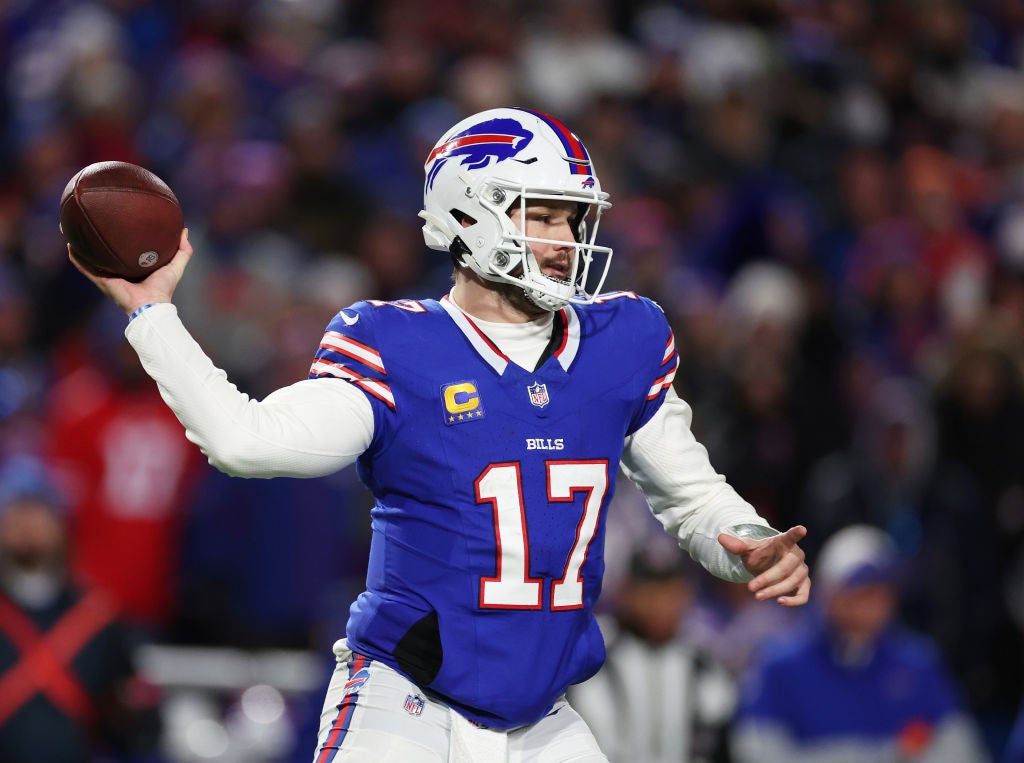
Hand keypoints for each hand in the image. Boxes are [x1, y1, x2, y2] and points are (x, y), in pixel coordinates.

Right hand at [68, 228, 192, 314]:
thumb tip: (184, 230)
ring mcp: (107, 274)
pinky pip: (85, 266)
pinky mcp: (101, 279)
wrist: (151, 304)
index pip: (124, 249)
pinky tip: (70, 244)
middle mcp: (118, 269)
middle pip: (104, 251)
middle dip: (96, 237)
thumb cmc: (164, 288)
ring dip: (81, 244)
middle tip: (91, 219)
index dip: (120, 237)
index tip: (117, 221)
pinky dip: (77, 257)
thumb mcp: (176, 265)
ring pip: (90, 257)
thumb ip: (183, 250)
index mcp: (133, 266)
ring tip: (72, 229)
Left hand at [718, 525, 809, 606]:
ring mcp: (802, 571)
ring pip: (793, 582)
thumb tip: (720, 537)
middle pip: (786, 567)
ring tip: (757, 596)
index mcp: (783, 543)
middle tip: (750, 587)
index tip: (802, 529)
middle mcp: (796, 556)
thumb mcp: (747, 549)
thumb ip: (736, 545)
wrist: (766, 566)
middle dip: (768, 578)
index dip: (796, 534)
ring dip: (775, 590)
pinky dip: (793, 601)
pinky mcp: (804, 585)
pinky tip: (779, 602)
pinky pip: (803, 596)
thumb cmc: (759, 554)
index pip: (790, 537)